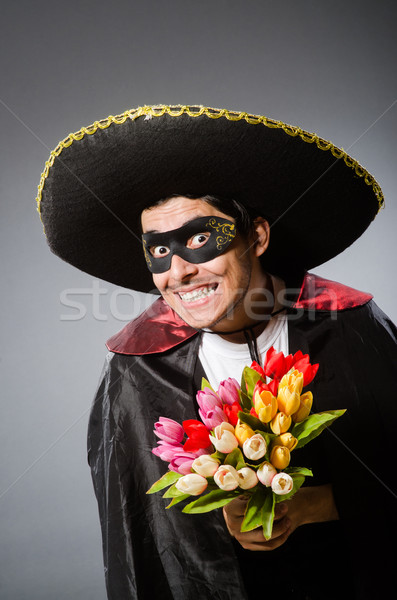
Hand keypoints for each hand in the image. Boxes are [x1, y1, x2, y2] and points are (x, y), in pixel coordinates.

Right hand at [223, 484, 338, 550]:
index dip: (267, 506)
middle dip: (276, 517)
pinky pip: (267, 546)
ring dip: (280, 530)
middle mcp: (233, 526)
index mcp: (230, 509)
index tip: (281, 502)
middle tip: (286, 508)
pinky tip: (287, 530)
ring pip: (264, 538)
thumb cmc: (244, 497)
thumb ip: (257, 491)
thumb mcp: (247, 491)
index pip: (250, 509)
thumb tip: (275, 485)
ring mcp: (240, 538)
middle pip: (258, 525)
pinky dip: (280, 539)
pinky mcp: (247, 546)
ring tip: (289, 521)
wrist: (236, 513)